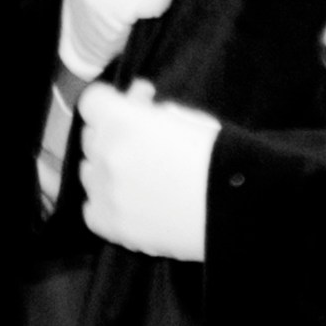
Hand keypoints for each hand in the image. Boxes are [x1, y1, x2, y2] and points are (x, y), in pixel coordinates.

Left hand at [71, 83, 220, 260]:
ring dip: (109, 166)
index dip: (114, 99)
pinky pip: (92, 208)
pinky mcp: (110, 226)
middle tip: (145, 136)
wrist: (236, 209)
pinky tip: (131, 201)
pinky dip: (107, 202)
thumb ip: (155, 111)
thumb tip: (139, 105)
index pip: (92, 101)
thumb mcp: (191, 118)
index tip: (139, 102)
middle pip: (91, 135)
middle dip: (114, 130)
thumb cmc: (222, 157)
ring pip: (89, 171)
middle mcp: (106, 155)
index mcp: (124, 122)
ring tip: (141, 172)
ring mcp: (105, 193)